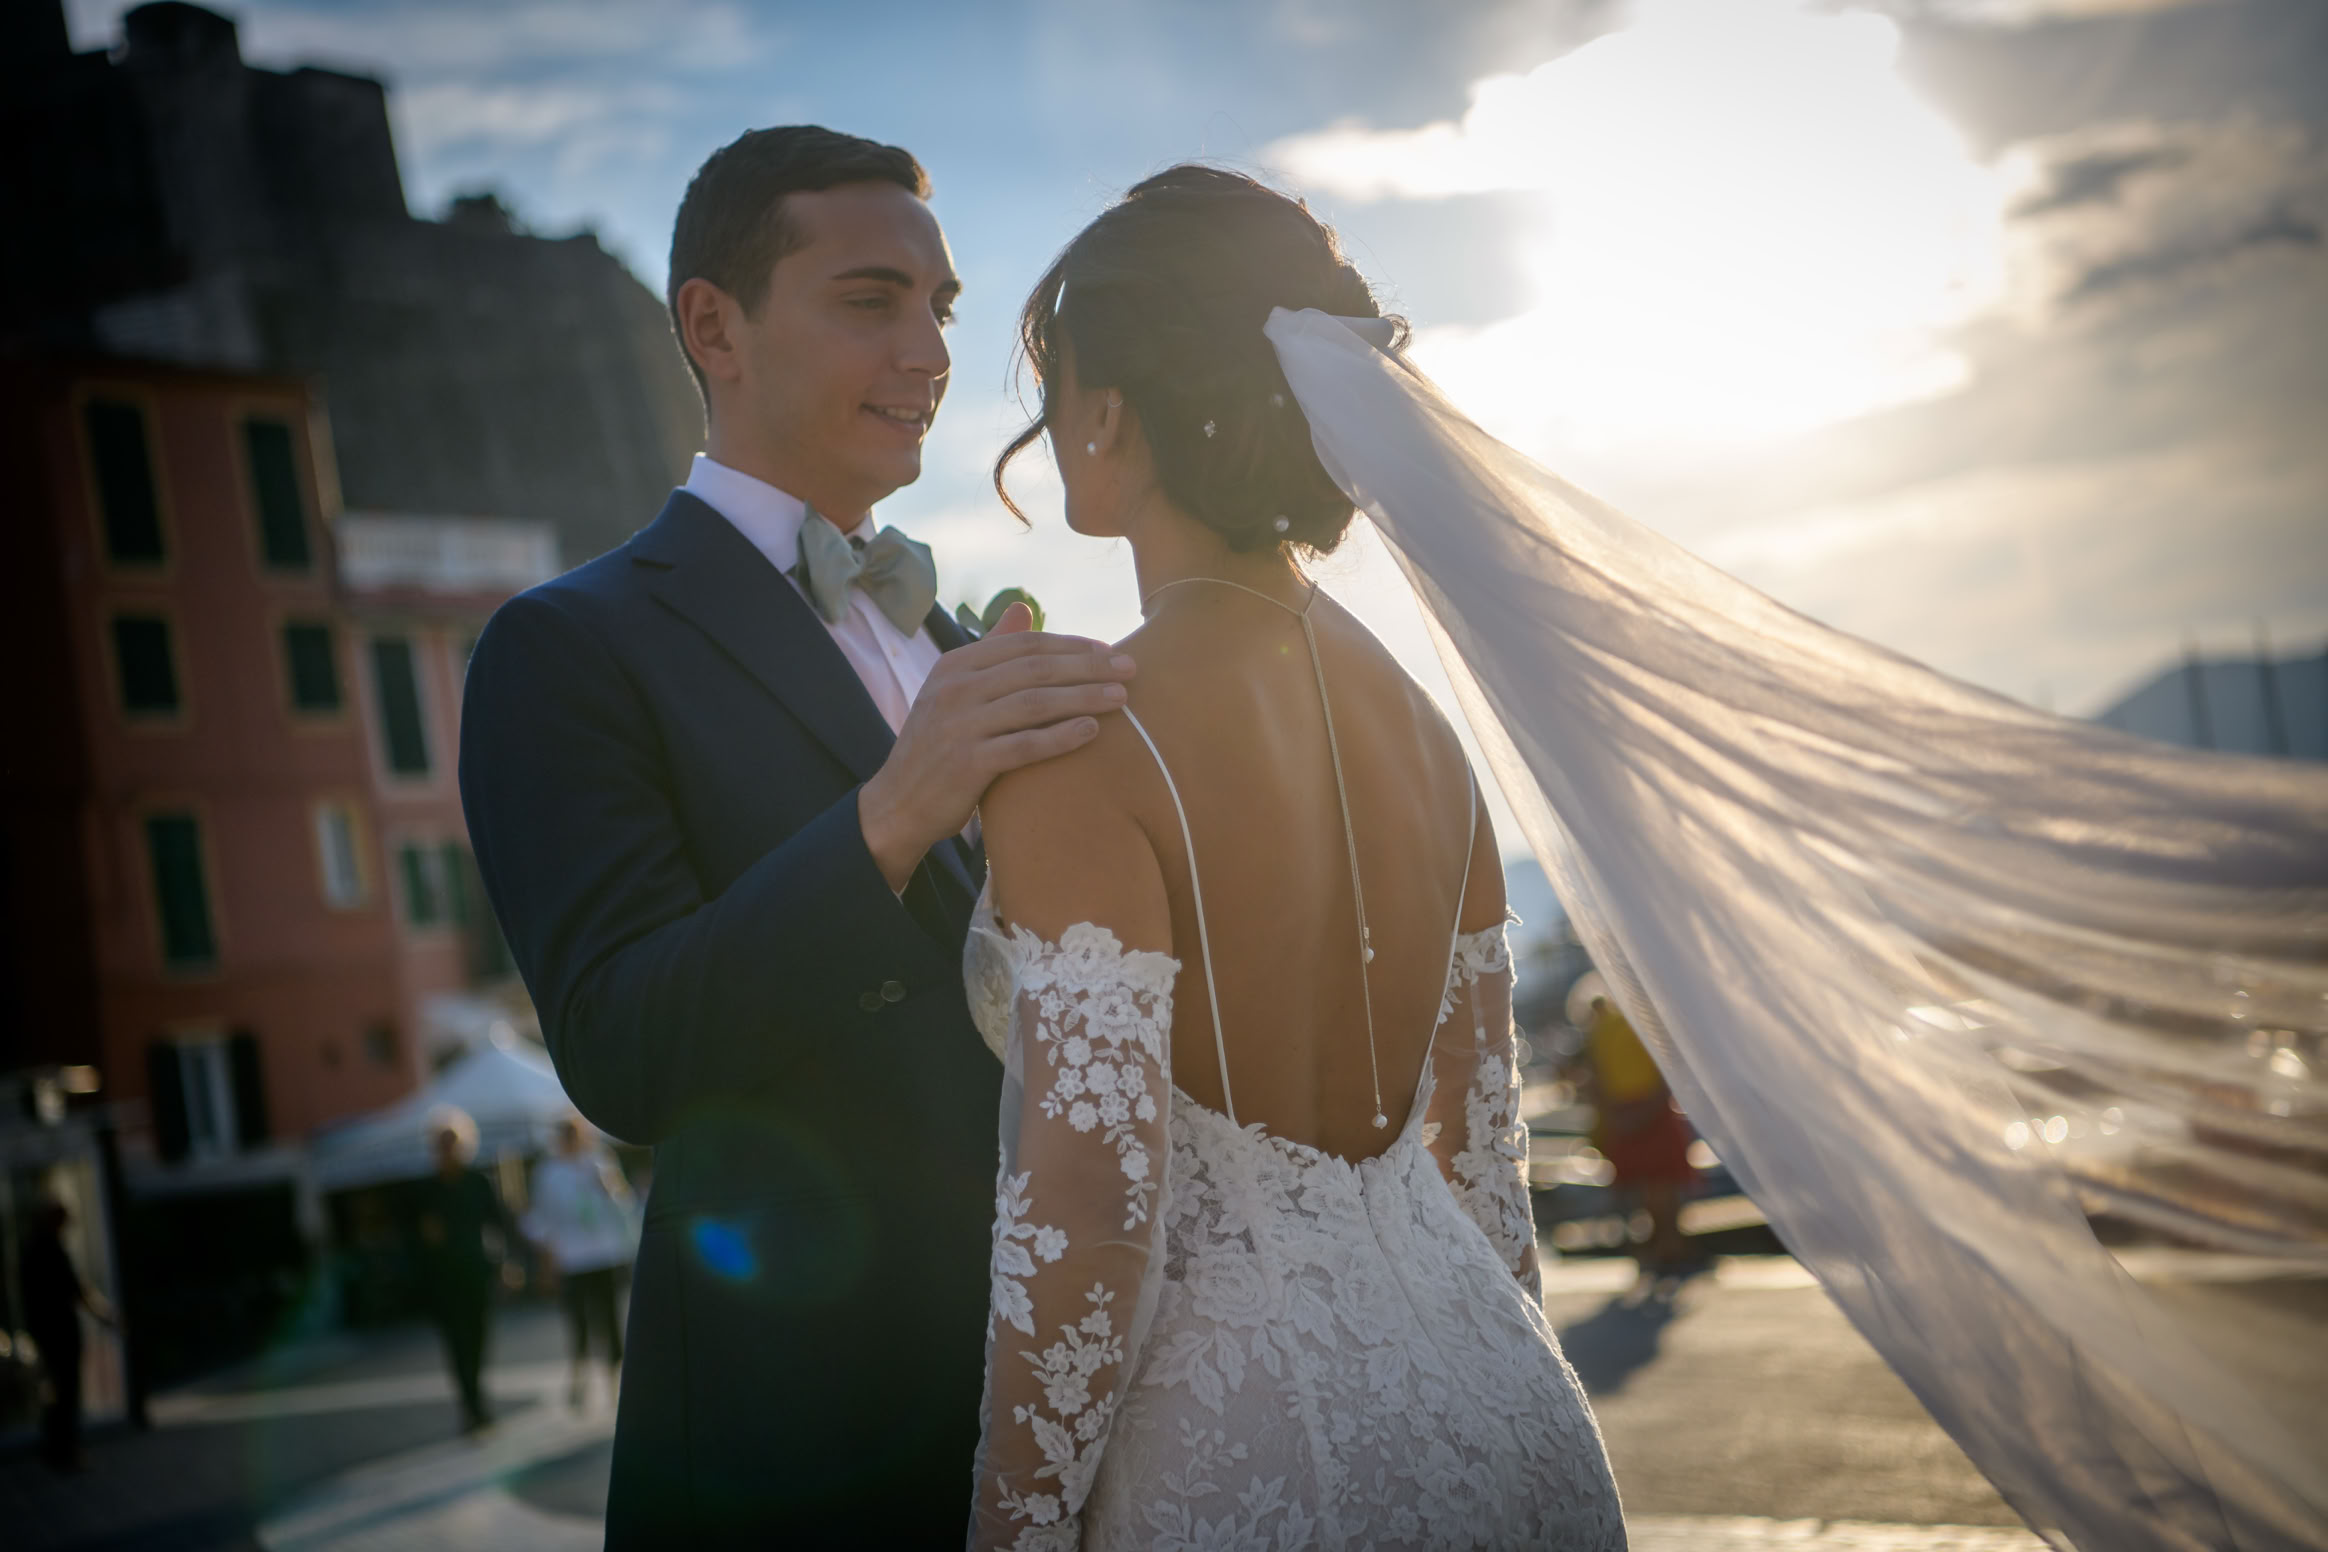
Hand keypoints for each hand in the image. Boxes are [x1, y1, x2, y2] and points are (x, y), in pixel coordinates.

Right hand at [860, 603, 1133, 890]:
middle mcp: (956, 689)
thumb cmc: (938, 746)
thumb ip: (992, 651)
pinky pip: (1025, 745)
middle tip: (1130, 669)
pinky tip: (1092, 731)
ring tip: (1122, 698)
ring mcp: (960, 725)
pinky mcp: (967, 763)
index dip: (1071, 645)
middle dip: (1088, 667)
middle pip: (1035, 668)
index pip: (1024, 645)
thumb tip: (1023, 606)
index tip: (1110, 652)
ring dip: (1084, 697)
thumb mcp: (956, 691)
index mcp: (955, 665)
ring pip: (1035, 703)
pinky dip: (1061, 736)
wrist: (898, 804)